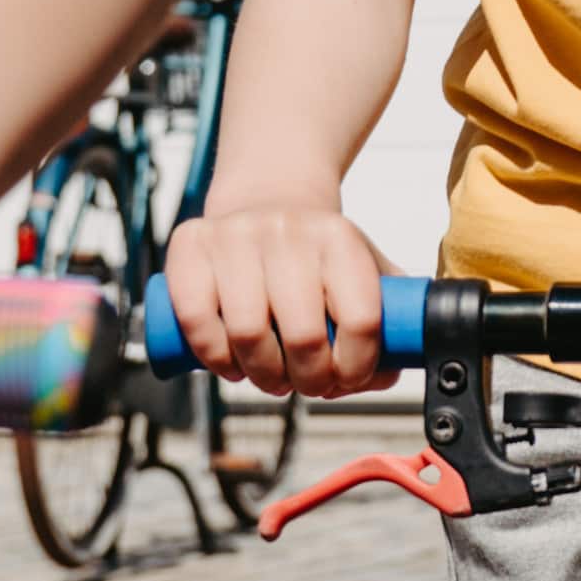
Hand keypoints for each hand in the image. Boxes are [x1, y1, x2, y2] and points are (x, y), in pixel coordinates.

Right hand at [164, 202, 388, 397]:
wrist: (267, 197)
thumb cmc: (317, 253)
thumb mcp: (364, 271)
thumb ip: (389, 321)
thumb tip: (384, 374)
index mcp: (340, 238)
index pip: (361, 320)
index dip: (356, 367)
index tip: (346, 378)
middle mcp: (289, 229)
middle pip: (303, 337)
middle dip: (308, 380)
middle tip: (306, 383)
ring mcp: (236, 234)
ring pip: (247, 335)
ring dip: (262, 376)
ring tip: (270, 375)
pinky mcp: (191, 243)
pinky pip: (196, 321)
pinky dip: (215, 357)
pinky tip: (231, 361)